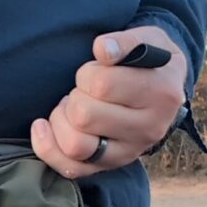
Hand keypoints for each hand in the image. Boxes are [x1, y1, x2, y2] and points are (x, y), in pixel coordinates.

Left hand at [30, 26, 187, 177]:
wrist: (163, 91)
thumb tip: (103, 50)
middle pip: (84, 116)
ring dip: (61, 120)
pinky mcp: (108, 166)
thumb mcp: (148, 38)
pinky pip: (69, 168)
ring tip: (71, 106)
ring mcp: (128, 153)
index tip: (97, 70)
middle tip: (85, 90)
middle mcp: (148, 129)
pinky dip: (48, 147)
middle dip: (75, 96)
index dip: (88, 73)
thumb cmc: (149, 62)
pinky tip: (42, 126)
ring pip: (75, 145)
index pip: (102, 85)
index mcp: (161, 95)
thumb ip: (125, 41)